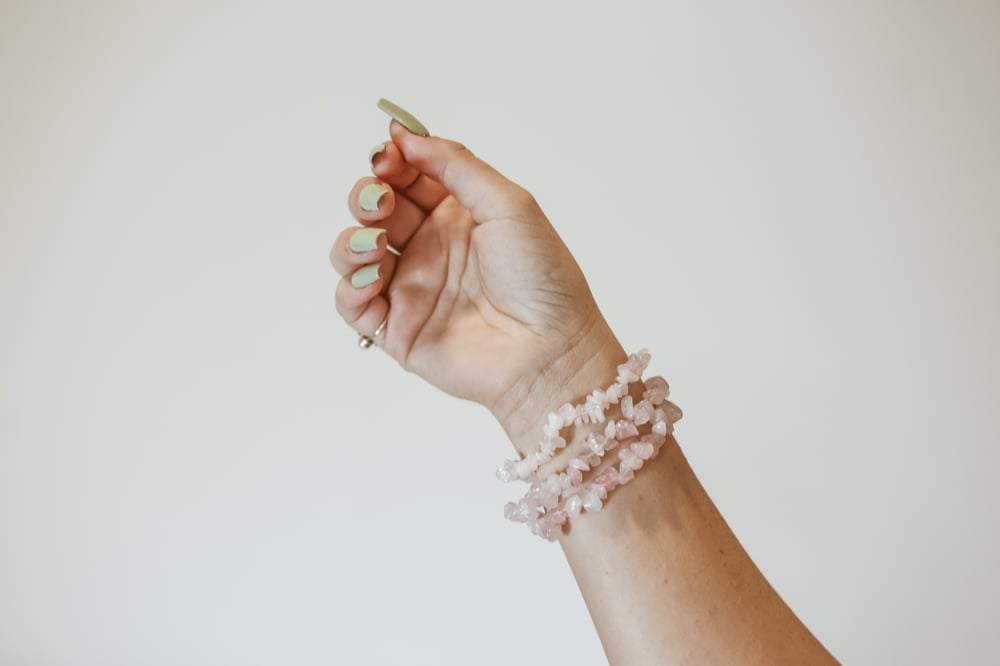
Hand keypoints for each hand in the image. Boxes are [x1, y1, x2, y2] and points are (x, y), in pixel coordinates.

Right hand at [331, 121, 624, 451]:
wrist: (550, 350)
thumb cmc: (542, 278)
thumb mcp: (508, 204)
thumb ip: (455, 165)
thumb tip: (405, 134)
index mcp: (457, 215)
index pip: (407, 177)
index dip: (391, 162)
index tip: (389, 155)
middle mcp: (430, 249)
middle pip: (374, 209)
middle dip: (367, 196)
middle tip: (382, 201)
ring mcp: (411, 289)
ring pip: (353, 252)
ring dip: (352, 238)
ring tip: (376, 241)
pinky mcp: (397, 329)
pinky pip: (352, 303)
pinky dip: (349, 286)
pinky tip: (372, 276)